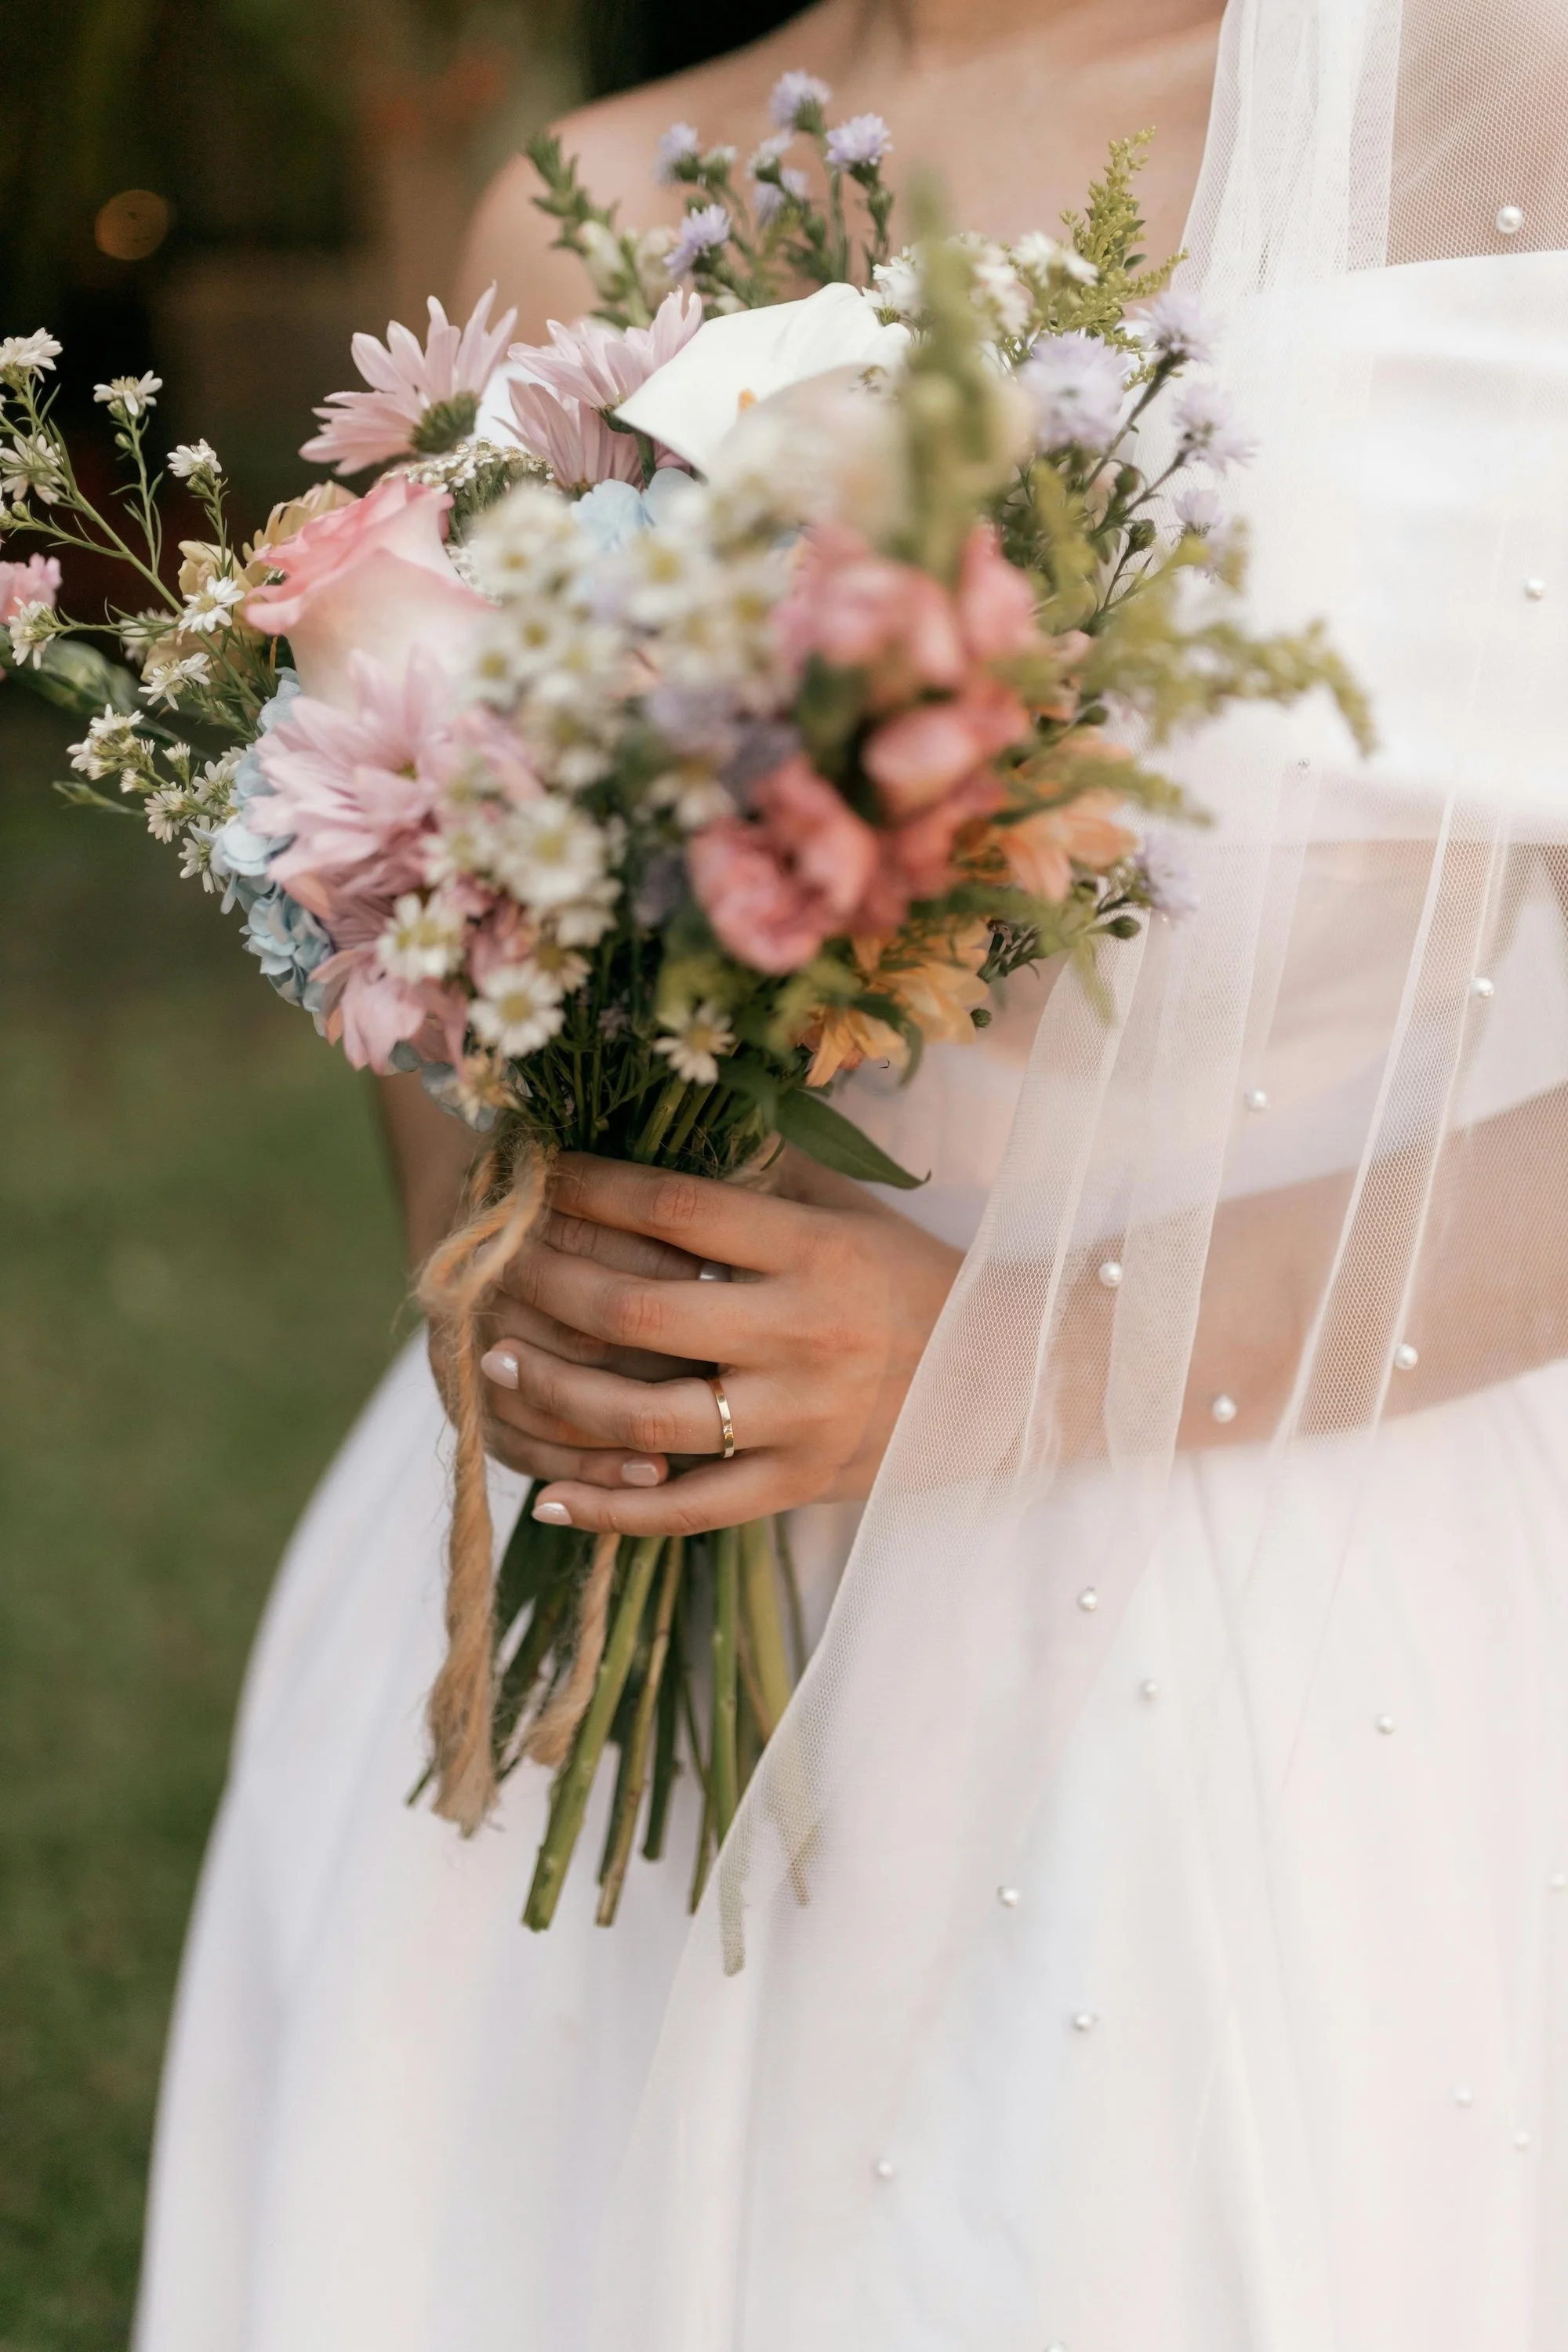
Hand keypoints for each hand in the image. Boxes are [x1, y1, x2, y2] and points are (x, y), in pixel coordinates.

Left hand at [469, 1150, 961, 1534]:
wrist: (1013, 1376)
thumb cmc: (913, 1279)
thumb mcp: (845, 1213)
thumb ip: (756, 1182)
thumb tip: (645, 1134)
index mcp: (810, 1249)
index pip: (674, 1207)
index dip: (587, 1188)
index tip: (529, 1175)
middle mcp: (801, 1331)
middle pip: (638, 1308)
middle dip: (545, 1286)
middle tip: (485, 1273)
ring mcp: (800, 1417)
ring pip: (647, 1419)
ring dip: (557, 1393)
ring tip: (497, 1368)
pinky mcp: (801, 1485)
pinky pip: (690, 1509)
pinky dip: (614, 1511)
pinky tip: (551, 1499)